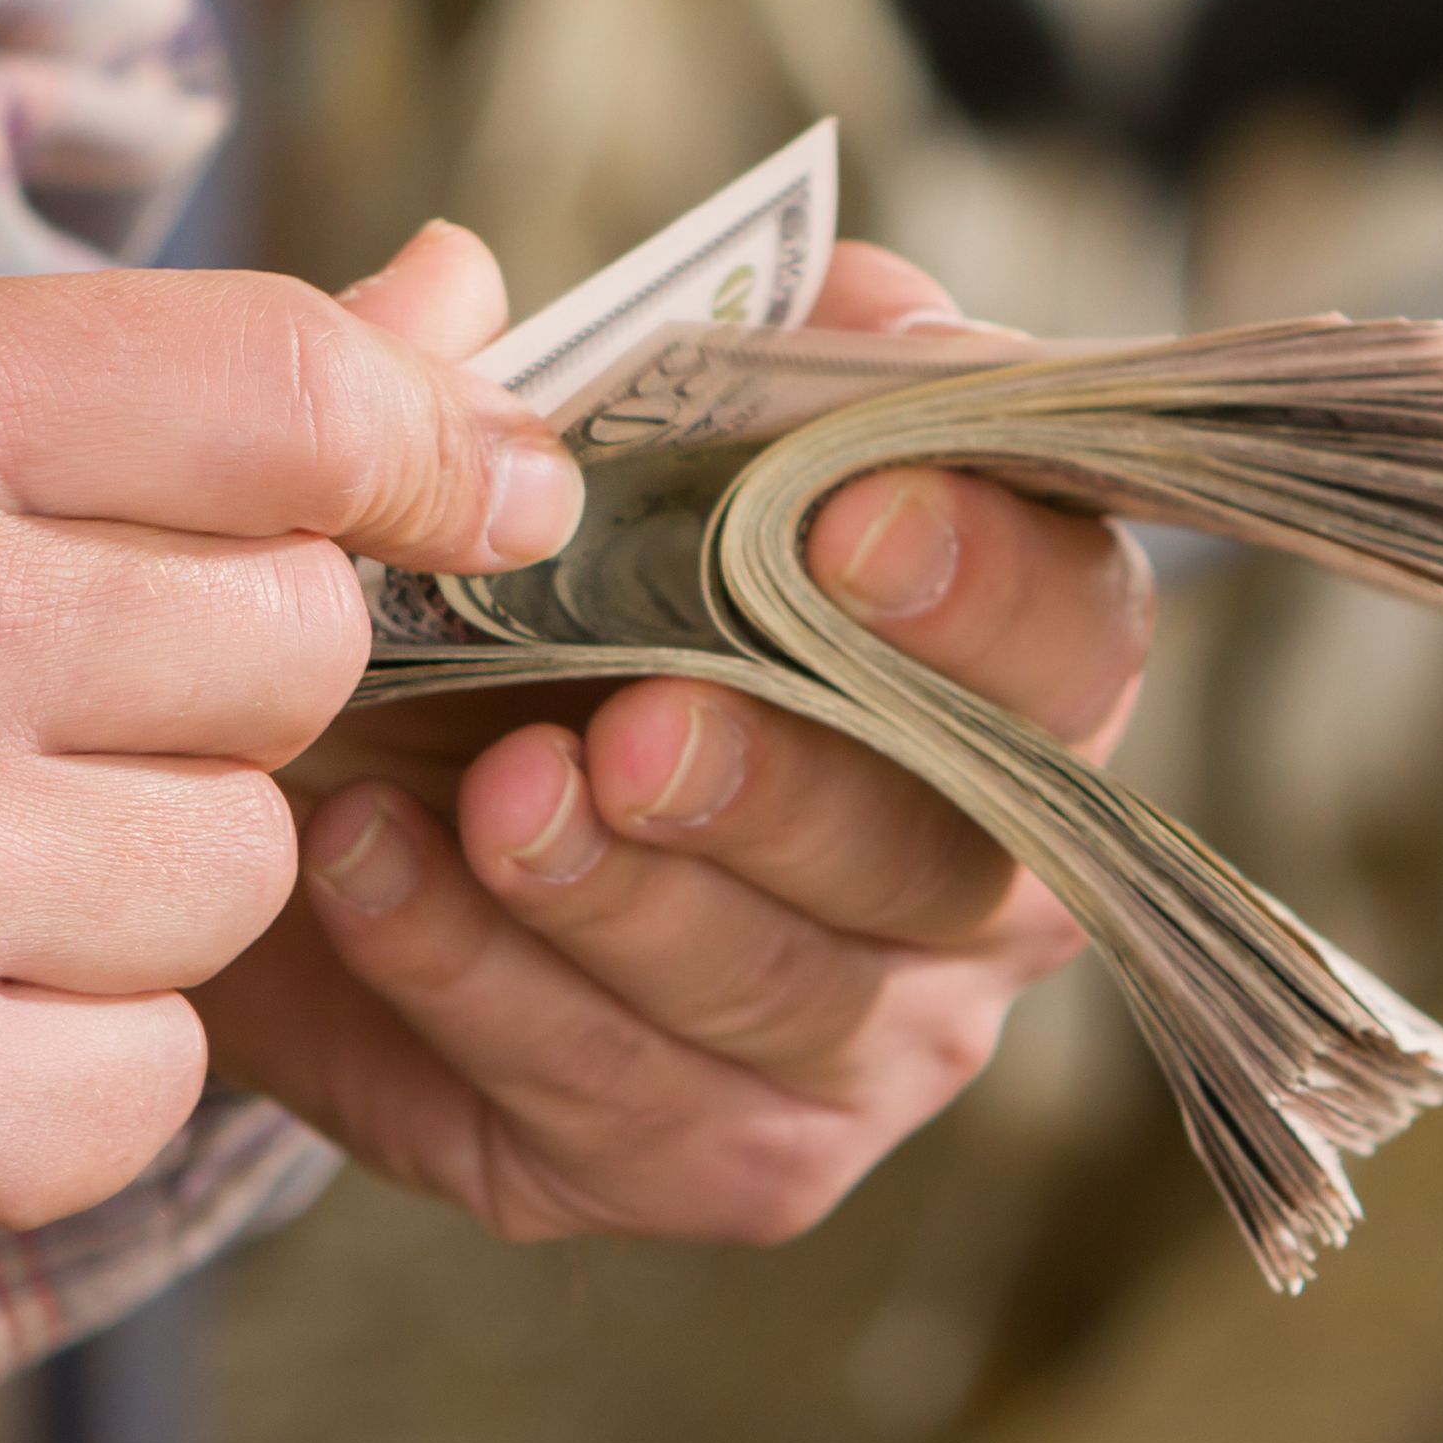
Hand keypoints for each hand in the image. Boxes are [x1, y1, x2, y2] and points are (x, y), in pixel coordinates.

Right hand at [0, 252, 583, 1311]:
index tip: (462, 495)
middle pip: (293, 644)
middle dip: (216, 686)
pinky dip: (72, 1067)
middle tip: (27, 712)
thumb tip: (466, 309)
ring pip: (245, 869)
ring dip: (142, 882)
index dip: (421, 447)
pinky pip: (158, 1078)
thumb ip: (150, 373)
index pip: (281, 392)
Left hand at [201, 240, 1130, 1244]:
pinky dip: (479, 989)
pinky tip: (367, 869)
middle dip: (791, 785)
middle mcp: (980, 880)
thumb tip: (456, 282)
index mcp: (1009, 669)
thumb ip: (519, 365)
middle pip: (946, 857)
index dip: (985, 580)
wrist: (366, 805)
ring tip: (490, 796)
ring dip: (627, 903)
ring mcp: (864, 1046)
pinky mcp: (709, 1161)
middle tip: (642, 721)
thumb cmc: (534, 602)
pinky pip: (617, 1105)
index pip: (1076, 632)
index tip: (846, 515)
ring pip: (783, 1001)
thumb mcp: (544, 461)